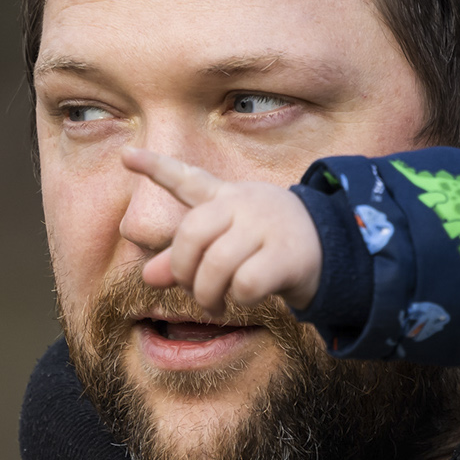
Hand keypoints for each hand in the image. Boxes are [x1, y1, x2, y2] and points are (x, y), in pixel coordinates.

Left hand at [123, 148, 323, 314]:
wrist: (334, 250)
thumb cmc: (270, 247)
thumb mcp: (226, 247)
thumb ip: (185, 258)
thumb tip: (148, 277)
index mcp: (226, 198)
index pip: (187, 179)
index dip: (154, 167)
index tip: (125, 154)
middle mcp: (244, 204)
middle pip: (191, 235)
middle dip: (183, 271)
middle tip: (193, 291)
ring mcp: (265, 226)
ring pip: (215, 265)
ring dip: (209, 295)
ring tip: (216, 304)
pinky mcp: (286, 253)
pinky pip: (244, 284)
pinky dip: (240, 299)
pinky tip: (248, 298)